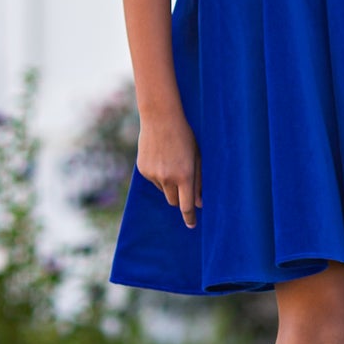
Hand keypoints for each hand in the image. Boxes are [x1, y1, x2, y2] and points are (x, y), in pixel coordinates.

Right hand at [137, 110, 202, 226]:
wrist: (160, 118)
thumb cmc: (185, 135)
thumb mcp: (197, 156)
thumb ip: (199, 181)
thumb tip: (200, 203)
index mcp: (184, 175)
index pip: (187, 206)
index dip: (189, 217)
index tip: (191, 225)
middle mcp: (167, 178)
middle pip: (174, 201)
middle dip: (179, 198)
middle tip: (184, 184)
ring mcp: (153, 175)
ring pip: (163, 190)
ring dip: (169, 184)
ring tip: (172, 161)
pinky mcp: (143, 170)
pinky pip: (154, 180)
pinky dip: (159, 175)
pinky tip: (161, 157)